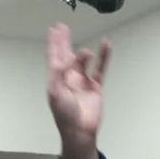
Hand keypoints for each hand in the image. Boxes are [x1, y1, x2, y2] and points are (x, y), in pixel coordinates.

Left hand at [46, 22, 111, 158]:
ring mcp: (82, 82)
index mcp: (56, 79)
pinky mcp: (95, 87)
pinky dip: (103, 57)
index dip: (54, 43)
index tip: (54, 28)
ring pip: (83, 61)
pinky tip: (106, 46)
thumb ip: (58, 73)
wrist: (80, 131)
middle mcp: (68, 78)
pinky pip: (100, 68)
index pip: (54, 57)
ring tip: (86, 52)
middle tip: (63, 27)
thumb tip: (64, 56)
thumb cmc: (64, 114)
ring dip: (84, 54)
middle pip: (66, 55)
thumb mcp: (56, 92)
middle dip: (64, 41)